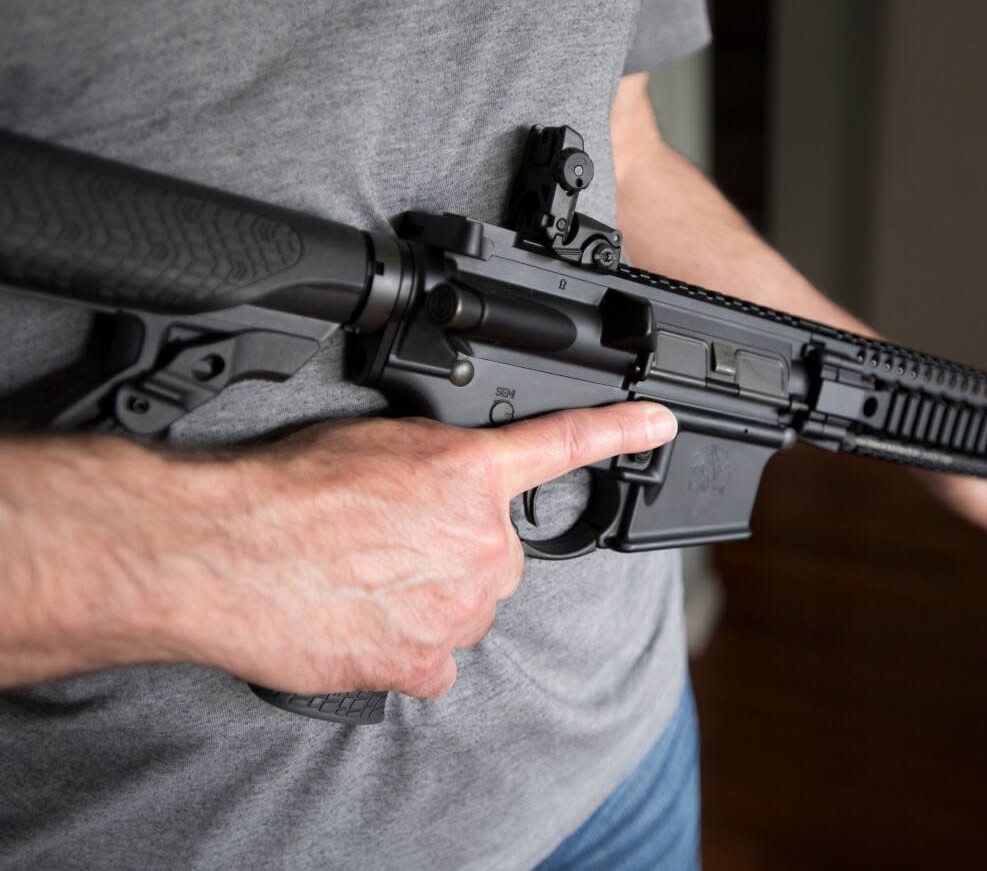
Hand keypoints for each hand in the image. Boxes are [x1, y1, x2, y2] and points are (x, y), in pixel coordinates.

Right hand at [0, 402, 677, 696]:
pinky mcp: (425, 664)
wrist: (225, 554)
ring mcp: (458, 610)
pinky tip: (366, 624)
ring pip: (466, 607)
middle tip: (391, 543)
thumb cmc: (285, 488)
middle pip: (498, 554)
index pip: (565, 444)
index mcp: (471, 476)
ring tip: (365, 579)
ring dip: (432, 598)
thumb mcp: (374, 441)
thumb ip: (437, 463)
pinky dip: (409, 647)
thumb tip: (449, 486)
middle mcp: (481, 545)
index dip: (619, 431)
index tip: (660, 424)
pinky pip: (436, 659)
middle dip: (458, 550)